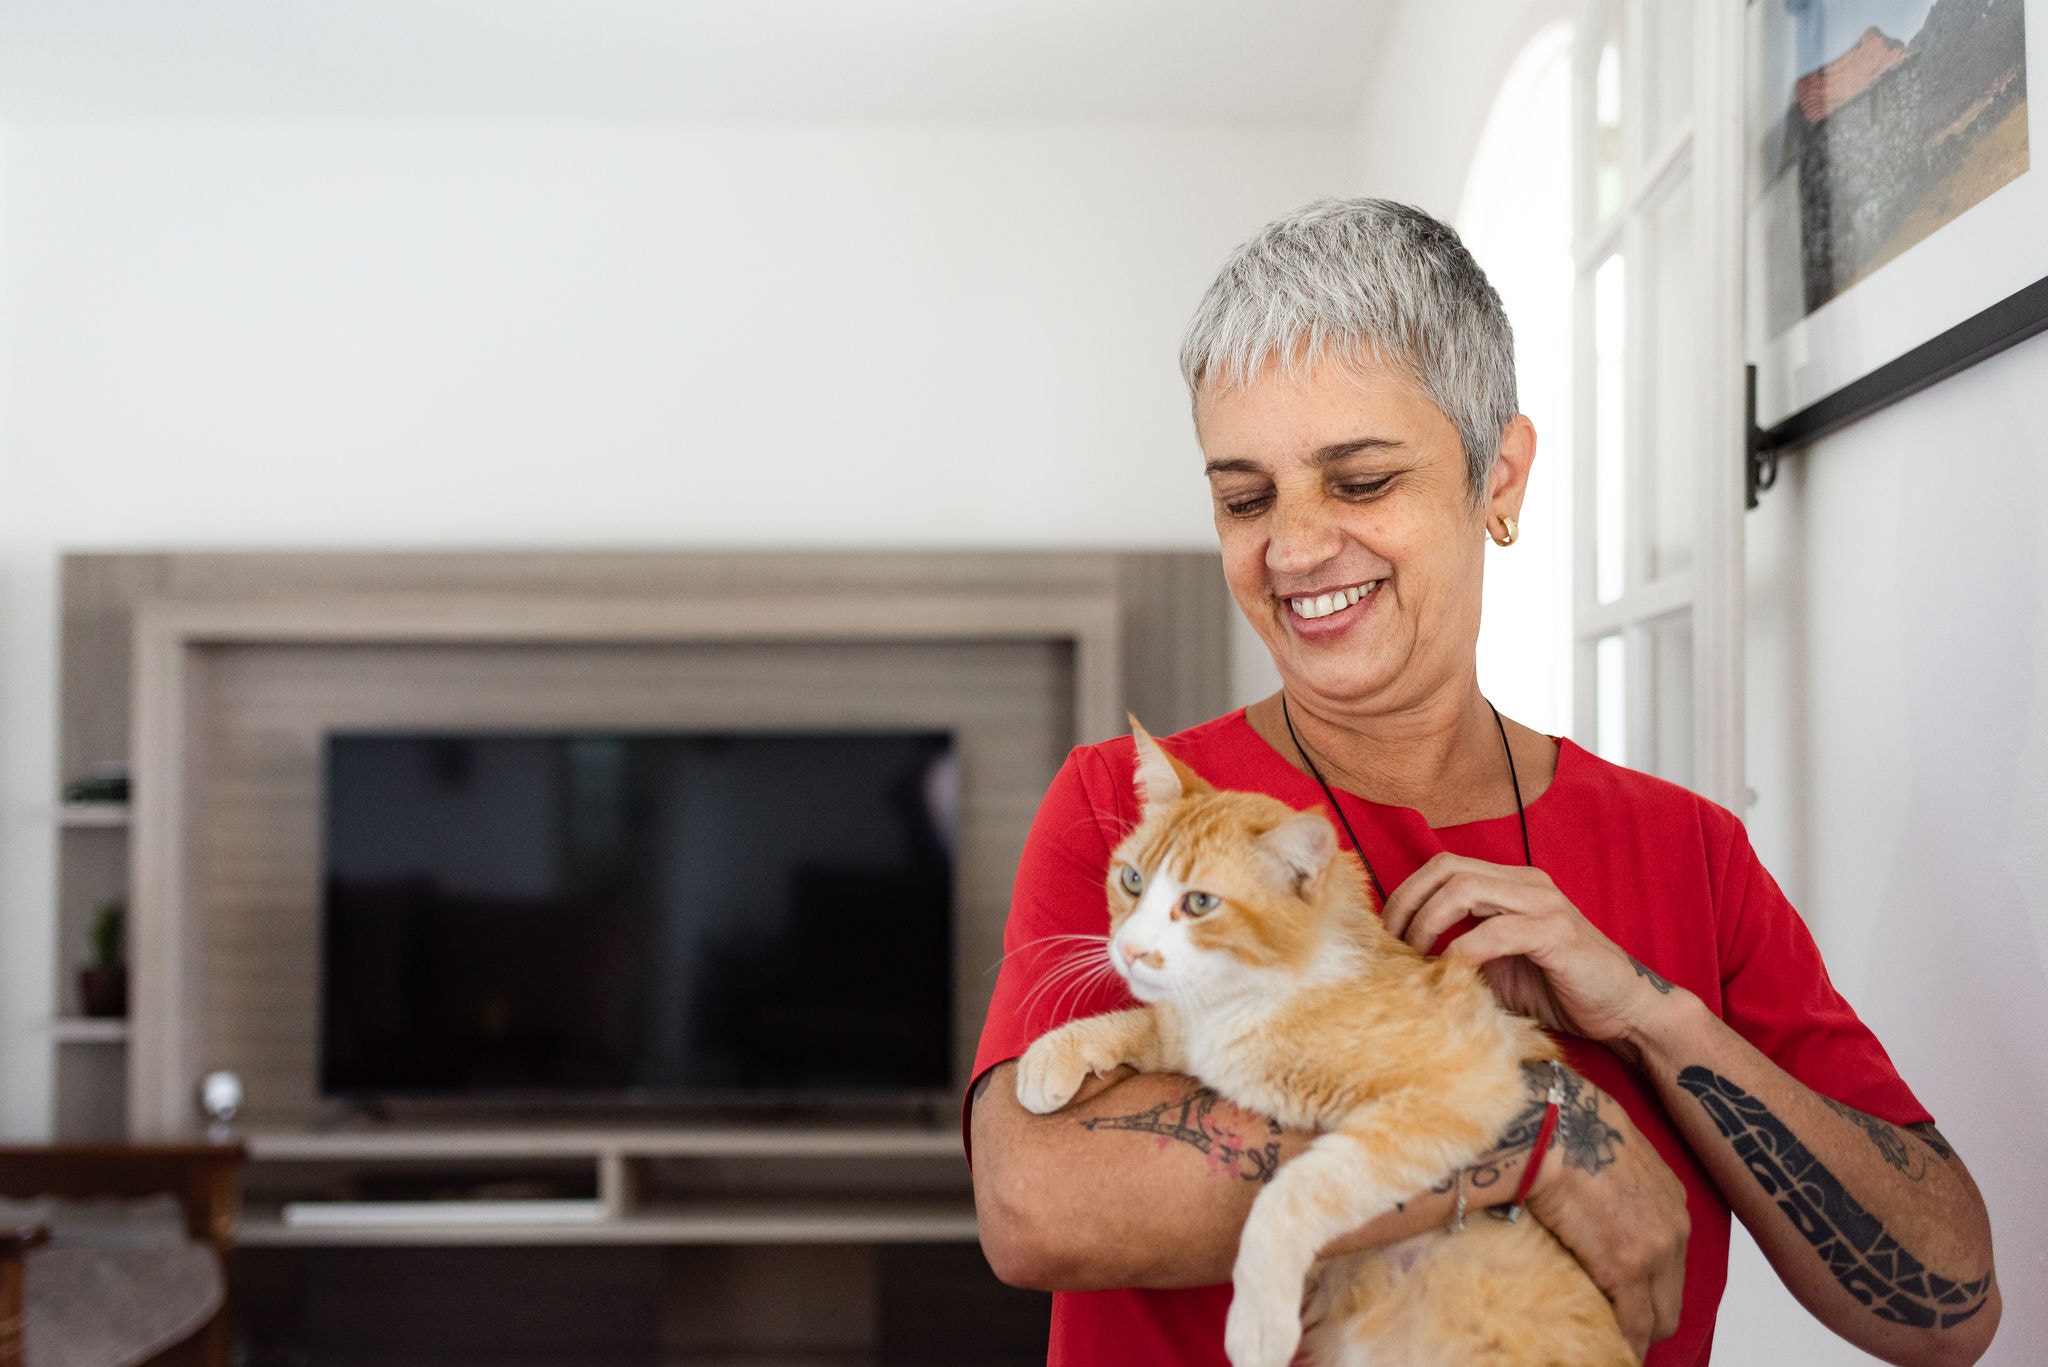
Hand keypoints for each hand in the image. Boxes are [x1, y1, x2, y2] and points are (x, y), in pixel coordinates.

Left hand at [1380, 854, 1671, 1054]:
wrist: (1624, 1010)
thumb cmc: (1558, 989)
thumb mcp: (1496, 968)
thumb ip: (1458, 952)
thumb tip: (1402, 962)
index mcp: (1509, 884)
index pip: (1442, 867)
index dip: (1407, 894)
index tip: (1385, 933)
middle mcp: (1526, 883)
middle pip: (1447, 869)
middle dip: (1409, 903)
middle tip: (1392, 944)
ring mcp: (1544, 904)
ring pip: (1466, 888)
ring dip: (1430, 922)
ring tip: (1416, 958)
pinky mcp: (1558, 933)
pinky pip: (1498, 929)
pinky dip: (1465, 948)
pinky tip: (1451, 970)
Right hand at [1523, 1079, 1690, 1359]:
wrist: (1555, 1123)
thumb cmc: (1569, 1126)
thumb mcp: (1609, 1153)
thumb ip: (1612, 1183)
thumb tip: (1584, 1196)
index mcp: (1670, 1204)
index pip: (1670, 1269)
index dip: (1648, 1293)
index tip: (1625, 1304)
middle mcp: (1674, 1231)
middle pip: (1671, 1302)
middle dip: (1645, 1321)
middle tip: (1611, 1328)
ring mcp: (1655, 1251)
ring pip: (1657, 1319)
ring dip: (1632, 1332)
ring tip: (1602, 1337)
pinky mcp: (1625, 1266)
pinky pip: (1632, 1325)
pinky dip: (1620, 1341)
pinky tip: (1600, 1346)